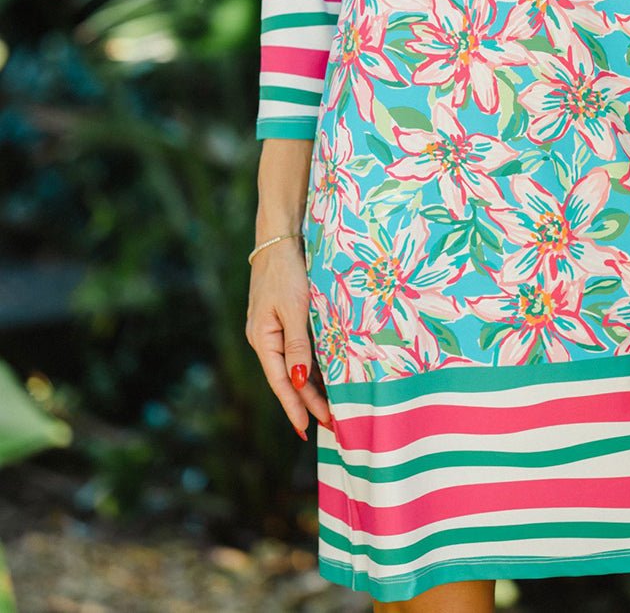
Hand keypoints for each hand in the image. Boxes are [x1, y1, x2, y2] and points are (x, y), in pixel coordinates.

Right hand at [246, 242, 331, 437]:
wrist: (279, 236)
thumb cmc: (286, 270)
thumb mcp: (294, 307)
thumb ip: (297, 344)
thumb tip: (298, 382)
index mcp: (262, 338)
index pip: (280, 381)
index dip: (294, 406)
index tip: (307, 429)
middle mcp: (265, 337)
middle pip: (288, 377)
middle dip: (307, 401)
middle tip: (330, 424)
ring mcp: (274, 328)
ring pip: (294, 365)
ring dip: (311, 386)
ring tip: (330, 407)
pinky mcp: (284, 317)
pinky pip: (298, 349)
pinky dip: (312, 364)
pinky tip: (326, 375)